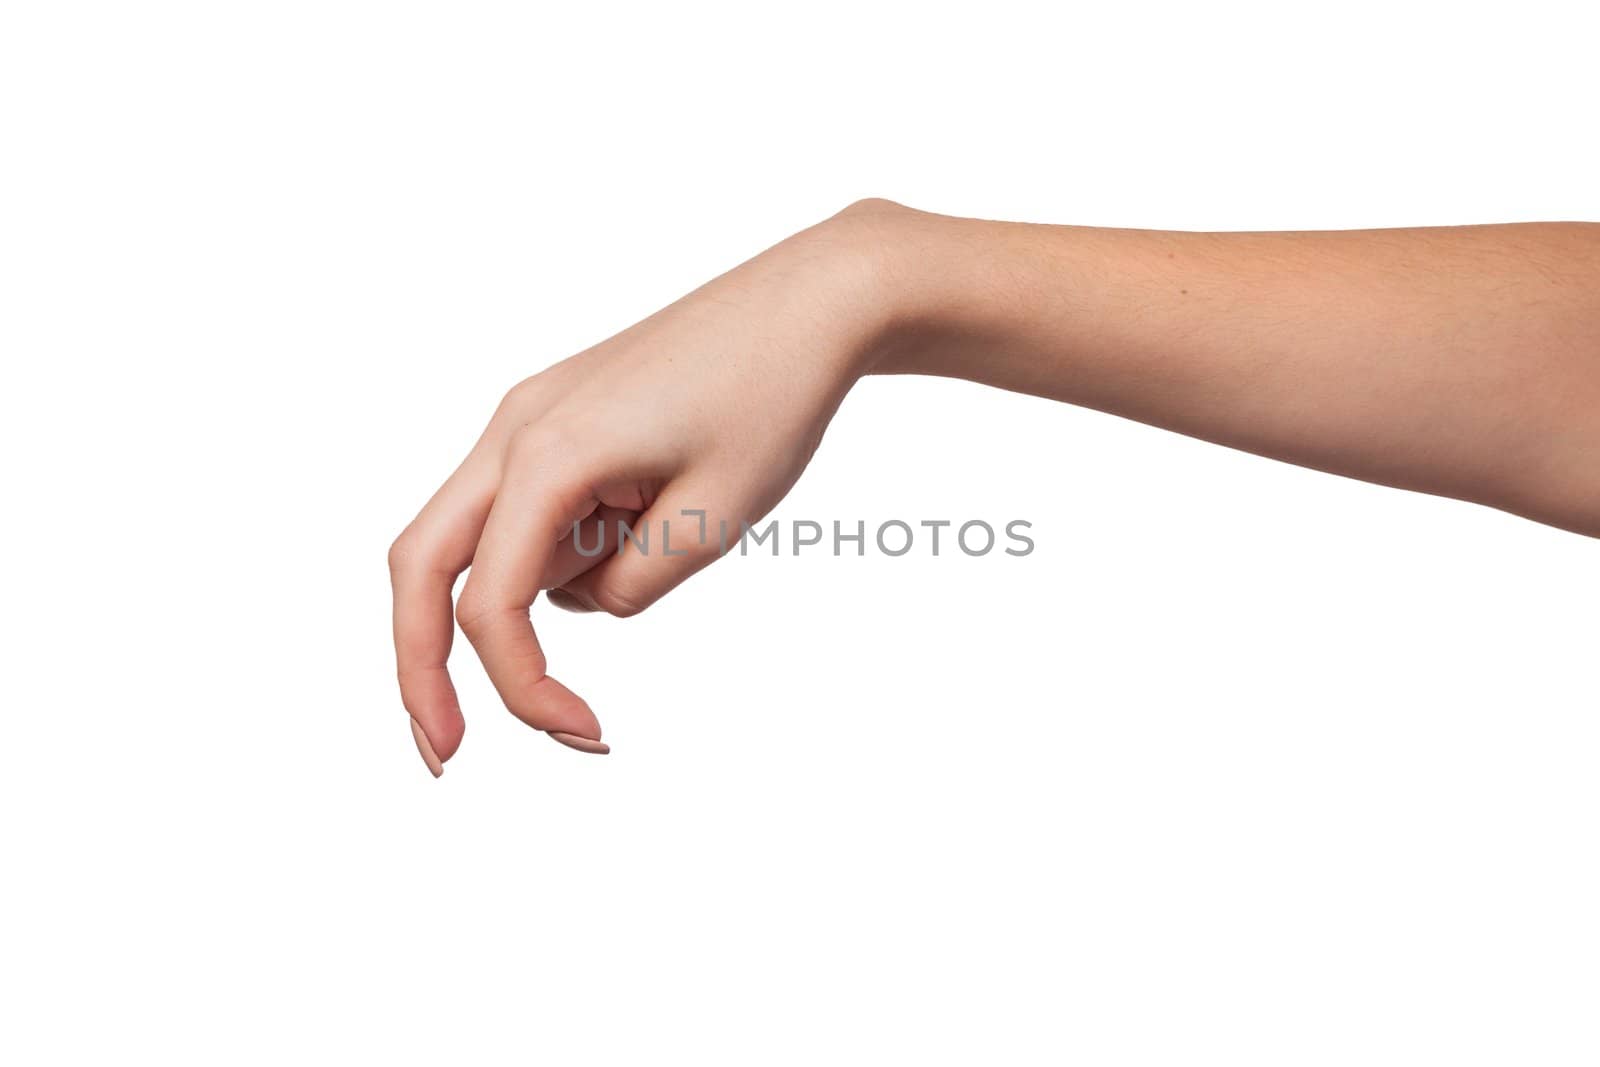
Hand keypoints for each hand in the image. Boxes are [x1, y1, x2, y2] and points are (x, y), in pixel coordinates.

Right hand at [388, 201, 901, 773]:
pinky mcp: (558, 416)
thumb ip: (629, 588)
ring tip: (671, 520)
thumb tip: (579, 603)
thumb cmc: (772, 395)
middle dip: (422, 666)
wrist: (814, 298)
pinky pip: (537, 506)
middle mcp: (515, 430)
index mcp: (546, 455)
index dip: (524, 689)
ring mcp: (530, 417)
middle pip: (421, 565)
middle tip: (448, 755)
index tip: (586, 735)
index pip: (493, 604)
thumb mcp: (712, 522)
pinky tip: (660, 501)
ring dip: (552, 580)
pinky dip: (577, 540)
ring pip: (492, 538)